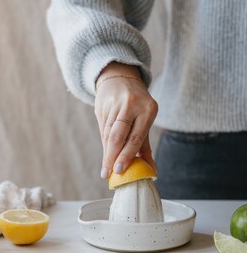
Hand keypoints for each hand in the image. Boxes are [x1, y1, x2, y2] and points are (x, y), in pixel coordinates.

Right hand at [95, 62, 157, 178]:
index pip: (135, 137)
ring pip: (108, 134)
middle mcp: (130, 106)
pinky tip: (105, 154)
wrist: (120, 79)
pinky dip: (104, 144)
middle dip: (112, 156)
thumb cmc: (137, 104)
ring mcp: (114, 105)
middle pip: (117, 136)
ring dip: (107, 153)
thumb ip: (145, 144)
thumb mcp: (146, 119)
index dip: (126, 155)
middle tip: (108, 174)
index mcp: (147, 109)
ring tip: (105, 169)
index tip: (119, 170)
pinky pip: (102, 129)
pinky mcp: (101, 106)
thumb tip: (150, 169)